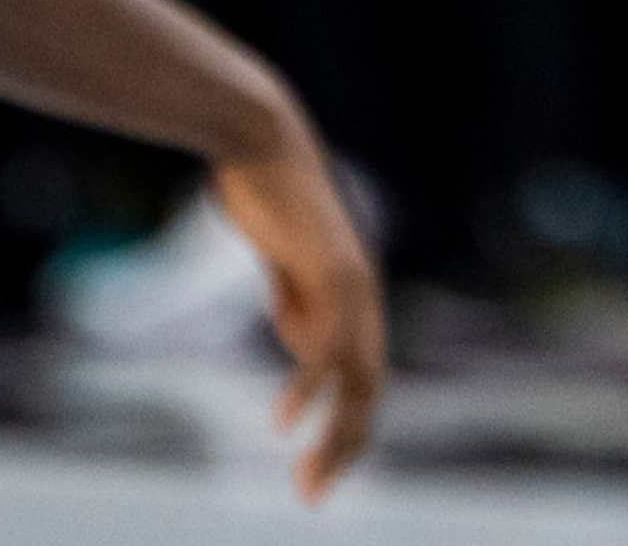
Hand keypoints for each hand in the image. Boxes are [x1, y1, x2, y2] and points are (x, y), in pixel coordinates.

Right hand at [207, 110, 385, 501]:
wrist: (259, 134)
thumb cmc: (263, 188)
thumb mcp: (280, 258)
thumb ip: (293, 295)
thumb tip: (295, 336)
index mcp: (354, 292)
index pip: (362, 375)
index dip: (343, 424)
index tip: (313, 464)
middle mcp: (363, 294)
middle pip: (368, 390)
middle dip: (344, 448)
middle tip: (314, 493)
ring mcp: (350, 285)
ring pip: (354, 381)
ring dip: (332, 436)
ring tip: (308, 480)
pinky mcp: (328, 274)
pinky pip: (321, 349)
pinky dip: (306, 388)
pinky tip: (284, 421)